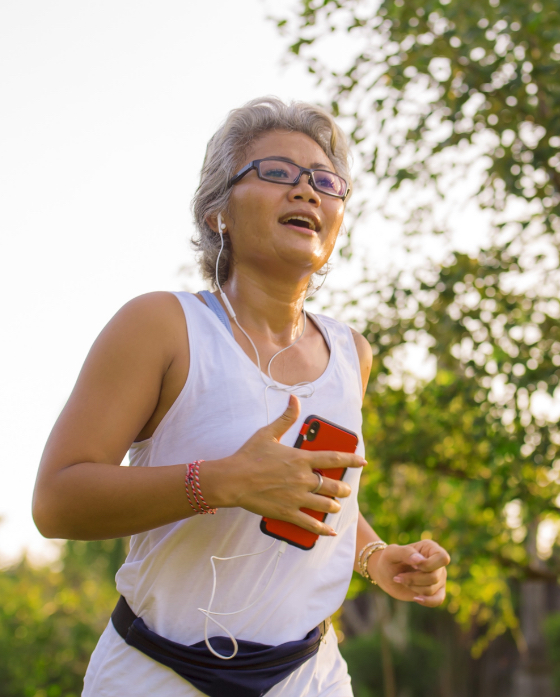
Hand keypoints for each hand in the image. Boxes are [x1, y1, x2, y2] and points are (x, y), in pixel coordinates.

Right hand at [204, 395, 366, 535]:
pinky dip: (321, 529)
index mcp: (300, 459)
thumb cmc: (249, 455)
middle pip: (333, 485)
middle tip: (345, 489)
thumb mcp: (268, 433)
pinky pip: (310, 523)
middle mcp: (303, 479)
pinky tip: (329, 531)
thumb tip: (294, 400)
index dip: (350, 459)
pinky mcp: (287, 512)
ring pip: (325, 504)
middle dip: (342, 488)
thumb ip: (285, 418)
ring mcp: (296, 497)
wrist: (232, 480)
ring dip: (334, 505)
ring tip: (336, 505)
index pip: (333, 458)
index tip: (362, 461)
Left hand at [369, 540, 449, 606]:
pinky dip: (427, 601)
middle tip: (398, 577)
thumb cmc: (389, 560)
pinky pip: (438, 600)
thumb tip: (420, 560)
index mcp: (430, 548)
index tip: (413, 566)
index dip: (428, 565)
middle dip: (414, 579)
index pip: (442, 558)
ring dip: (413, 587)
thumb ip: (405, 552)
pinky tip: (415, 598)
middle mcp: (437, 562)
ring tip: (402, 581)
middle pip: (435, 576)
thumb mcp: (391, 553)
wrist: (385, 574)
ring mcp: (438, 577)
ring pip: (432, 589)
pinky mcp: (435, 591)